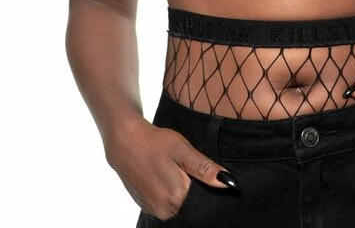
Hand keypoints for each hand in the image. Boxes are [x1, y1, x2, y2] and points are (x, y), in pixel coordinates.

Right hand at [104, 117, 238, 219]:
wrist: (125, 142)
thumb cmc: (156, 143)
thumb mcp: (183, 150)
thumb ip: (205, 169)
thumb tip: (229, 183)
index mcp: (175, 199)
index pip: (203, 203)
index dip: (209, 190)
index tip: (208, 176)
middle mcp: (164, 212)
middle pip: (191, 206)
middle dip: (196, 192)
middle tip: (190, 169)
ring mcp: (153, 210)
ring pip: (179, 205)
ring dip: (183, 193)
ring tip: (179, 171)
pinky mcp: (146, 206)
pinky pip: (166, 204)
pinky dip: (171, 193)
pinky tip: (169, 177)